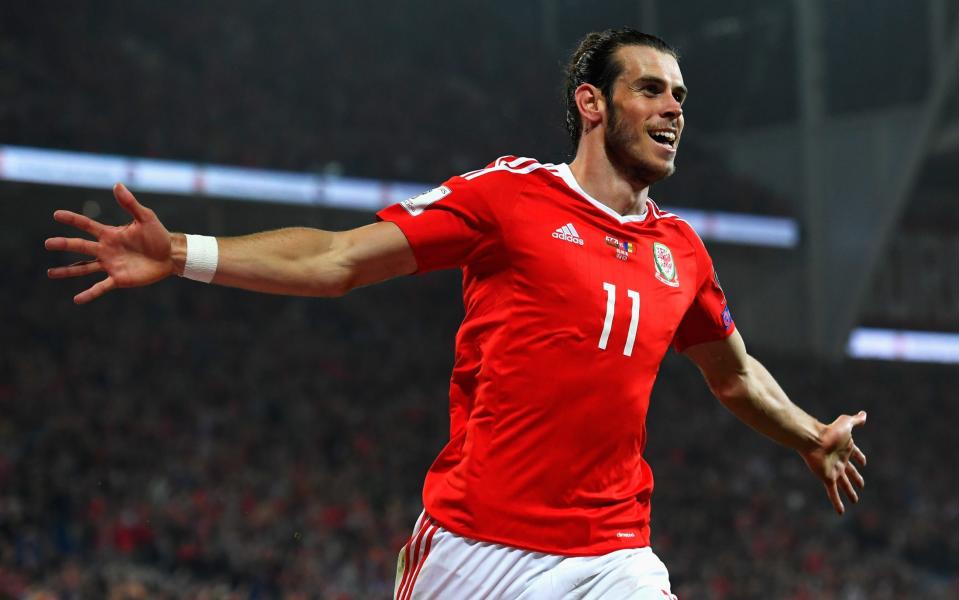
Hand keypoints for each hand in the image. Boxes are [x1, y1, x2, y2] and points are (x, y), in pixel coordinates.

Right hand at [46, 183, 174, 303]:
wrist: (170, 255)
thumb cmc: (158, 235)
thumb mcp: (146, 217)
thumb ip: (130, 204)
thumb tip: (117, 185)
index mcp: (110, 234)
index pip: (87, 225)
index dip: (73, 220)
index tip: (57, 215)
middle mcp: (106, 249)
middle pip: (80, 246)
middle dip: (64, 244)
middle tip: (47, 243)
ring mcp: (111, 265)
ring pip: (84, 268)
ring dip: (68, 271)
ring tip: (50, 273)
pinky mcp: (119, 279)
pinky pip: (101, 287)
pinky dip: (89, 293)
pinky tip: (77, 299)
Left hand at [800, 411, 867, 514]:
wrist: (812, 439)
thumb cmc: (829, 431)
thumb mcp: (846, 423)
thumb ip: (855, 420)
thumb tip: (864, 414)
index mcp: (845, 449)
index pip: (855, 455)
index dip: (860, 458)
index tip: (864, 462)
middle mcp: (840, 461)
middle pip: (850, 472)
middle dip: (856, 479)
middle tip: (862, 485)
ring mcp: (833, 470)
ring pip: (844, 484)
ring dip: (849, 492)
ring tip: (855, 500)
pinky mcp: (827, 478)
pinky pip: (833, 493)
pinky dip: (837, 502)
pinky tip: (841, 512)